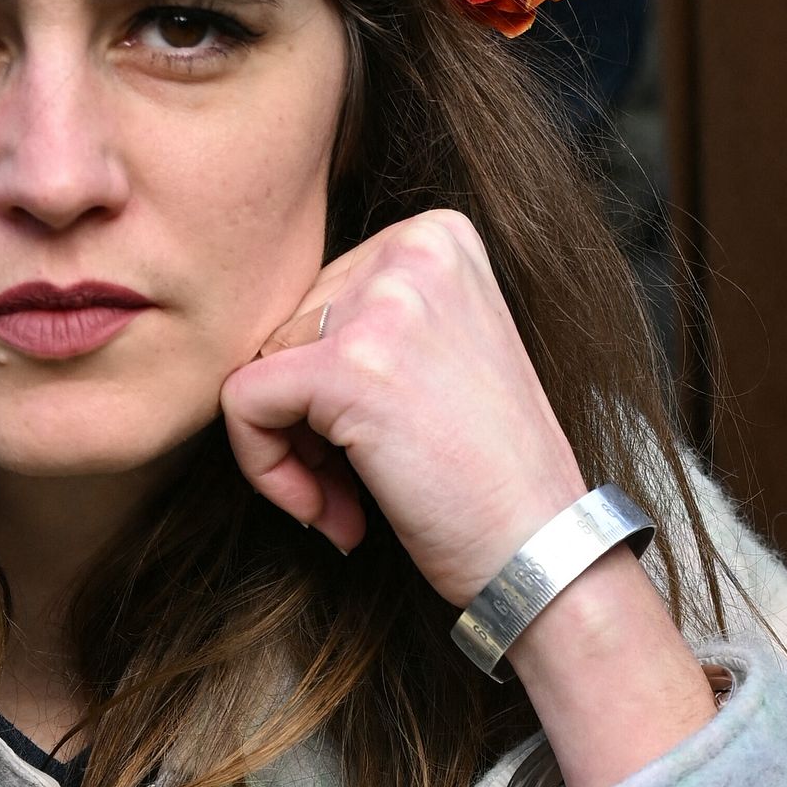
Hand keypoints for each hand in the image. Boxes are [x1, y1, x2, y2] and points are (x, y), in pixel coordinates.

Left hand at [218, 207, 718, 786]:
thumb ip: (367, 322)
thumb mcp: (442, 353)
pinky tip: (327, 513)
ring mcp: (383, 306)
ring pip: (255, 364)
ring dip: (288, 450)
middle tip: (354, 483)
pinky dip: (264, 470)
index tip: (361, 445)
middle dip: (300, 418)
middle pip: (281, 327)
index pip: (315, 293)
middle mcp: (413, 251)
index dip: (318, 381)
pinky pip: (242, 404)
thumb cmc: (490, 474)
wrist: (543, 549)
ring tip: (349, 499)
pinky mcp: (348, 368)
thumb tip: (259, 341)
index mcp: (438, 236)